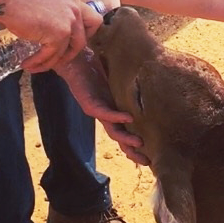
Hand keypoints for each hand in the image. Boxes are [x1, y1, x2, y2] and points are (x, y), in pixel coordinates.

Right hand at [8, 0, 101, 71]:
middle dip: (69, 54)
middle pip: (82, 42)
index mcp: (75, 4)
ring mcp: (68, 24)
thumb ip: (61, 17)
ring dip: (49, 63)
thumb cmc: (24, 4)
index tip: (74, 42)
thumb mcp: (50, 6)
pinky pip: (50, 56)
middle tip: (55, 60)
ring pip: (64, 53)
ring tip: (35, 66)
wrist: (10, 2)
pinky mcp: (57, 35)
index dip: (88, 35)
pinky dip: (38, 62)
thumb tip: (63, 37)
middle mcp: (75, 13)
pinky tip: (28, 64)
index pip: (95, 21)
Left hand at [55, 51, 148, 165]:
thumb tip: (150, 81)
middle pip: (119, 138)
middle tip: (147, 162)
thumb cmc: (94, 67)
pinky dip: (117, 117)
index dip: (135, 144)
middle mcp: (105, 115)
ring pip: (113, 130)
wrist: (73, 61)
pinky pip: (105, 113)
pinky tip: (129, 118)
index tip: (149, 154)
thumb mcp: (116, 78)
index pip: (124, 131)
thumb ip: (128, 84)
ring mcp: (97, 111)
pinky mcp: (90, 104)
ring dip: (126, 138)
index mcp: (112, 111)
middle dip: (132, 151)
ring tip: (139, 143)